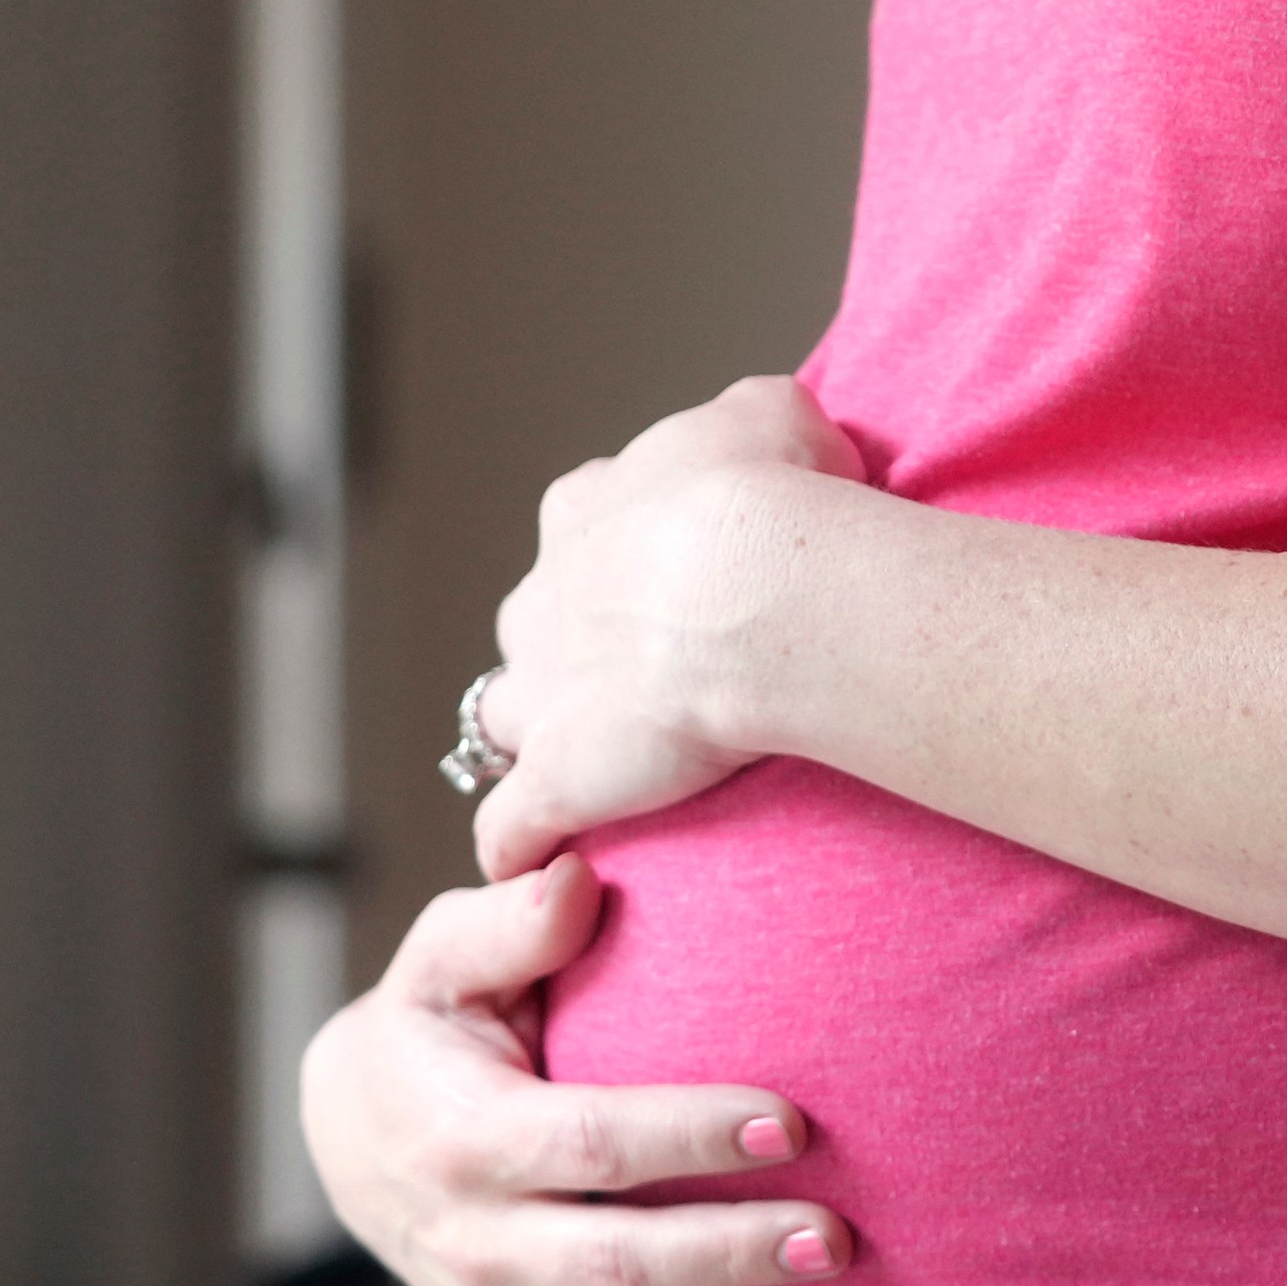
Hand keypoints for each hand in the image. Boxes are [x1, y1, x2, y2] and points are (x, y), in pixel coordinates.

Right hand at [302, 855, 849, 1285]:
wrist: (356, 1138)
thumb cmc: (431, 1029)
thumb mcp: (442, 962)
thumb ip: (506, 922)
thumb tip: (576, 878)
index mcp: (463, 1139)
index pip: (590, 1143)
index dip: (688, 1134)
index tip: (791, 1119)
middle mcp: (476, 1245)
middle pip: (616, 1265)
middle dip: (729, 1256)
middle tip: (833, 1241)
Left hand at [474, 375, 863, 879]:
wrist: (752, 583)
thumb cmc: (774, 495)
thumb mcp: (776, 414)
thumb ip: (759, 421)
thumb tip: (776, 430)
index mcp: (587, 512)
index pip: (581, 529)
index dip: (626, 559)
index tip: (679, 578)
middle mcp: (544, 600)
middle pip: (536, 629)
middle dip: (576, 653)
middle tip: (656, 678)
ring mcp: (541, 695)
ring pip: (510, 724)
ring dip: (543, 746)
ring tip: (601, 779)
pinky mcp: (554, 782)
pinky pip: (513, 832)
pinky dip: (526, 850)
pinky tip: (555, 870)